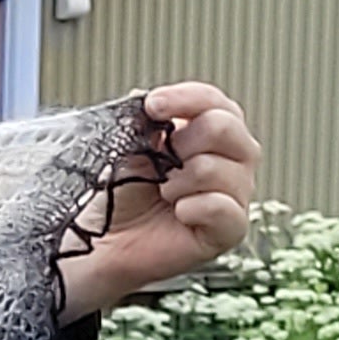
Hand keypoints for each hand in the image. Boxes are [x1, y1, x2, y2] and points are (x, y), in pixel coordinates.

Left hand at [58, 81, 259, 319]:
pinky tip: (177, 212)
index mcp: (214, 132)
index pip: (214, 101)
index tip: (152, 105)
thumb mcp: (128, 148)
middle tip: (159, 167)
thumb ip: (143, 122)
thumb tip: (143, 98)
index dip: (185, 98)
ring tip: (163, 195)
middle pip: (224, 127)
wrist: (102, 242)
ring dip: (177, 182)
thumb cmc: (119, 194)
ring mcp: (236, 194)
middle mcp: (234, 159)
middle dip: (181, 143)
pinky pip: (222, 208)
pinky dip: (191, 207)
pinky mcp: (230, 230)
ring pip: (216, 168)